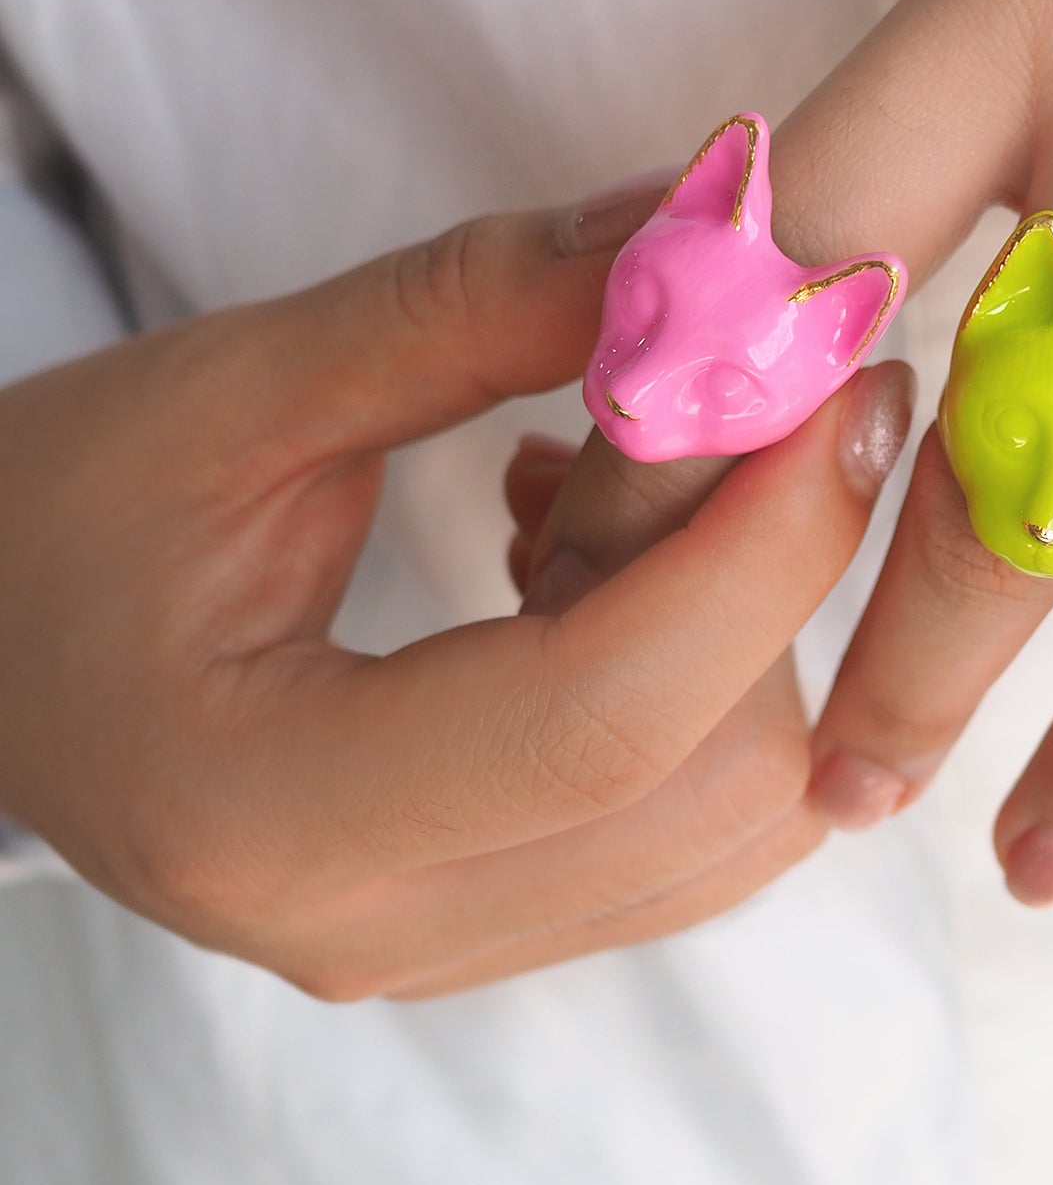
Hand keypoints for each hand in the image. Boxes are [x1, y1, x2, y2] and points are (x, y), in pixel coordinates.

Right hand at [0, 192, 912, 997]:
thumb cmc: (53, 510)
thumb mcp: (235, 384)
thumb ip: (473, 308)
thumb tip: (704, 229)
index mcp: (269, 809)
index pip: (602, 719)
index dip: (759, 549)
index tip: (842, 383)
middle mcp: (364, 926)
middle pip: (703, 787)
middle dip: (776, 578)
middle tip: (755, 396)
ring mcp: (428, 955)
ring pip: (728, 832)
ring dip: (746, 637)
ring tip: (617, 486)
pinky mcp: (476, 931)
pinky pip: (687, 844)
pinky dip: (711, 695)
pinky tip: (594, 571)